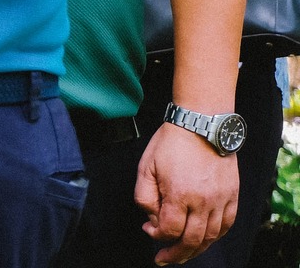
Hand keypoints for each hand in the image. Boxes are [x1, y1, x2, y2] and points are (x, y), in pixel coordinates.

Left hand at [136, 121, 239, 263]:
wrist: (201, 124)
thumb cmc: (171, 143)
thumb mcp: (145, 166)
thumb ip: (144, 196)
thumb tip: (152, 220)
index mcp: (179, 194)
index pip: (169, 230)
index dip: (156, 235)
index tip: (149, 230)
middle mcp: (203, 202)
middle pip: (192, 241)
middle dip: (176, 254)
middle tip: (164, 259)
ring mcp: (221, 200)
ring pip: (211, 237)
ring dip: (196, 250)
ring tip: (183, 253)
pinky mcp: (232, 196)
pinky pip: (226, 225)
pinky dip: (215, 236)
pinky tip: (204, 239)